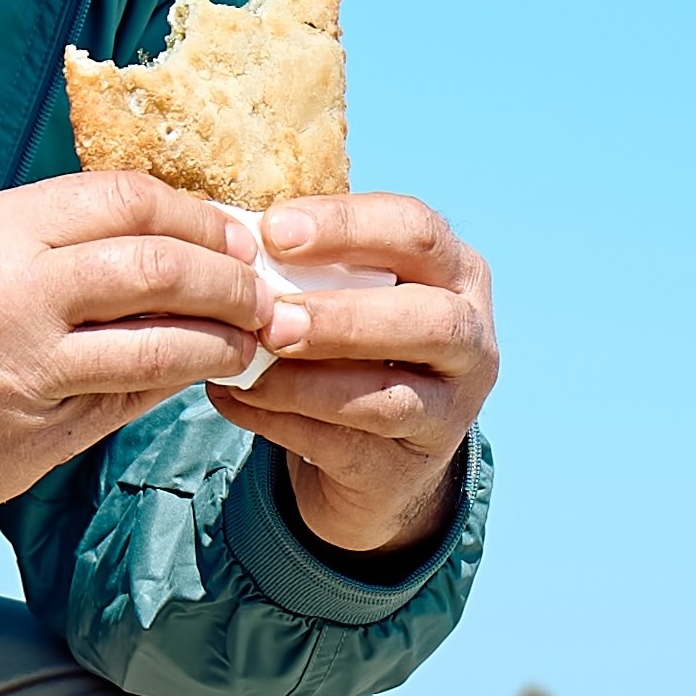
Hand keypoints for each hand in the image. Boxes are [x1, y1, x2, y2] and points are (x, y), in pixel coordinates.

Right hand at [0, 175, 272, 560]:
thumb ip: (42, 238)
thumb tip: (151, 236)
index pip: (128, 201)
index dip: (197, 213)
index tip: (231, 230)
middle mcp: (11, 298)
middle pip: (162, 268)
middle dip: (230, 277)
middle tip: (263, 288)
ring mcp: (22, 376)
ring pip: (161, 348)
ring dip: (221, 342)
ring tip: (248, 340)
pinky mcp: (28, 442)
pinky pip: (123, 406)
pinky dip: (167, 386)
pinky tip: (190, 379)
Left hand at [208, 194, 498, 564]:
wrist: (378, 453)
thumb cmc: (353, 344)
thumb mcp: (348, 292)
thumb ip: (308, 262)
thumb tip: (224, 229)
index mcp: (456, 272)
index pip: (417, 230)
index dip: (347, 226)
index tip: (272, 230)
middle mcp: (471, 339)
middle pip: (428, 319)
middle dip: (343, 316)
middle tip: (271, 318)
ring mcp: (450, 411)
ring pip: (391, 396)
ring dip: (308, 381)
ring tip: (244, 367)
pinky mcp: (408, 468)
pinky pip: (346, 446)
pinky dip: (281, 421)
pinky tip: (234, 398)